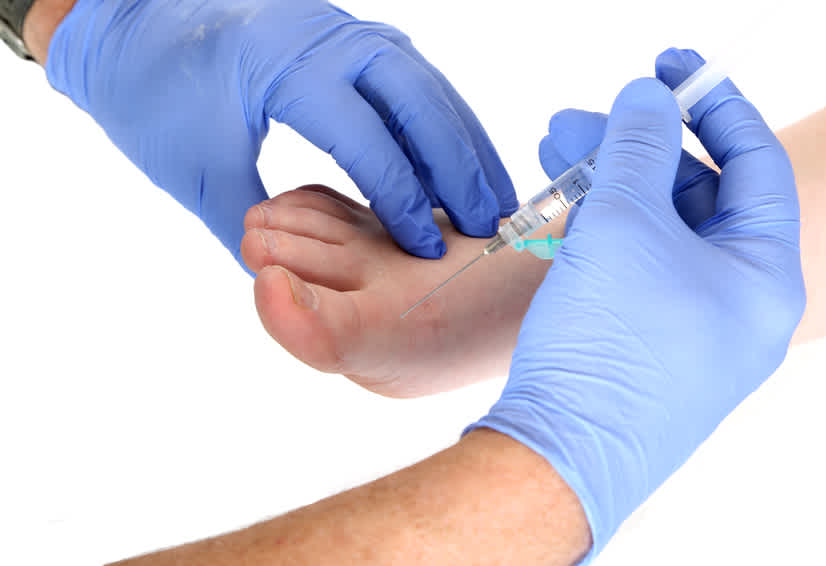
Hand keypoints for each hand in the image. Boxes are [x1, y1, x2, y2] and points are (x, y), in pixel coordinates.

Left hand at [45, 0, 516, 267]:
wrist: (134, 23)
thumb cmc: (156, 94)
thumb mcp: (196, 168)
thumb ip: (246, 228)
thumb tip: (291, 281)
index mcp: (287, 67)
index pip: (367, 139)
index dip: (401, 199)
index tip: (424, 250)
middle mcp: (329, 39)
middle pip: (419, 101)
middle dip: (458, 166)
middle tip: (487, 222)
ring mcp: (346, 31)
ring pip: (428, 86)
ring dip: (465, 140)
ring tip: (494, 195)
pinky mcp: (352, 38)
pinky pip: (414, 79)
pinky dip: (443, 122)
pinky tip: (460, 161)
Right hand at [467, 53, 804, 561]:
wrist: (557, 453)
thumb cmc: (608, 347)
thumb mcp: (625, 227)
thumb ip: (638, 148)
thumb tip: (648, 95)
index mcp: (763, 276)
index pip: (753, 165)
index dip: (712, 105)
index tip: (669, 67)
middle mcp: (735, 303)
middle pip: (694, 197)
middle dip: (635, 148)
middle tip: (579, 118)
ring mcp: (688, 327)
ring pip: (653, 232)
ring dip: (606, 186)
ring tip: (551, 153)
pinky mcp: (642, 344)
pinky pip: (630, 268)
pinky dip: (598, 231)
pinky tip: (557, 208)